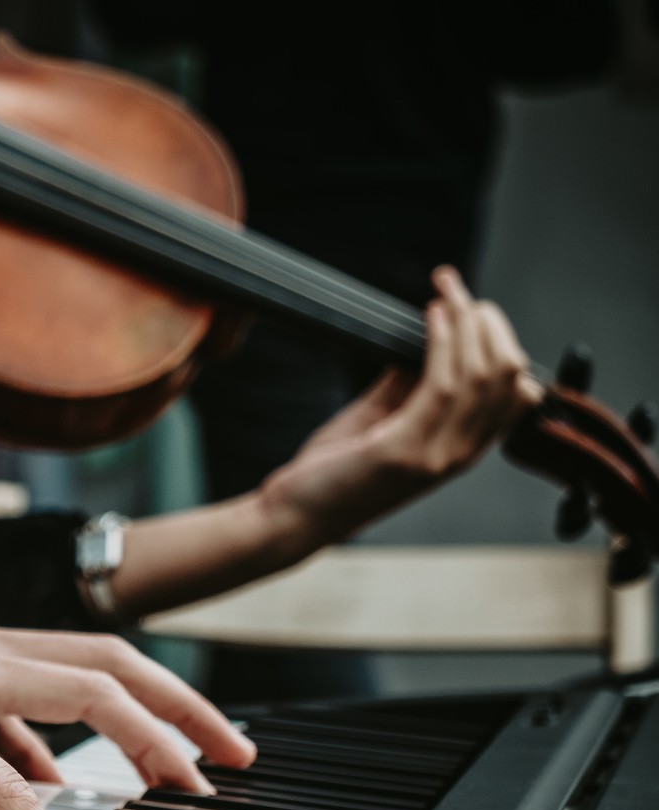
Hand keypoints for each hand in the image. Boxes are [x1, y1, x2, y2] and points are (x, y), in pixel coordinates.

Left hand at [259, 266, 539, 547]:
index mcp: (459, 449)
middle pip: (506, 376)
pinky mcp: (403, 451)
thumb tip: (421, 341)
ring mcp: (434, 455)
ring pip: (480, 374)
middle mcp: (458, 455)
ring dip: (466, 322)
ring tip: (447, 292)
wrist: (293, 517)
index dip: (503, 343)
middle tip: (459, 293)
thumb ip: (405, 387)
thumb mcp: (378, 422)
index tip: (476, 310)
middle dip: (489, 325)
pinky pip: (439, 384)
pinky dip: (440, 342)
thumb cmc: (331, 473)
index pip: (516, 394)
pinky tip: (430, 315)